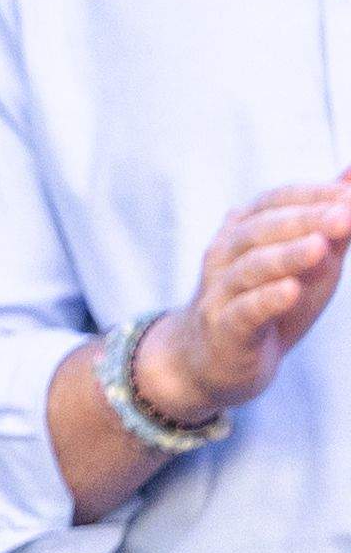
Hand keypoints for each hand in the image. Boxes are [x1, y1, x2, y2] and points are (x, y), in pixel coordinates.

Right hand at [149, 176, 350, 421]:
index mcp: (243, 231)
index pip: (273, 201)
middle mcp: (225, 254)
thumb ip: (329, 225)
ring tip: (320, 247)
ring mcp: (221, 291)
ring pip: (250, 267)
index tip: (349, 194)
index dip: (310, 196)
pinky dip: (267, 299)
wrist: (214, 358)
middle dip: (304, 221)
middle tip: (345, 216)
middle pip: (260, 229)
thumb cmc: (266, 301)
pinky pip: (244, 311)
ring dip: (286, 255)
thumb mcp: (306, 264)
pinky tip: (291, 290)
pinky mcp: (224, 329)